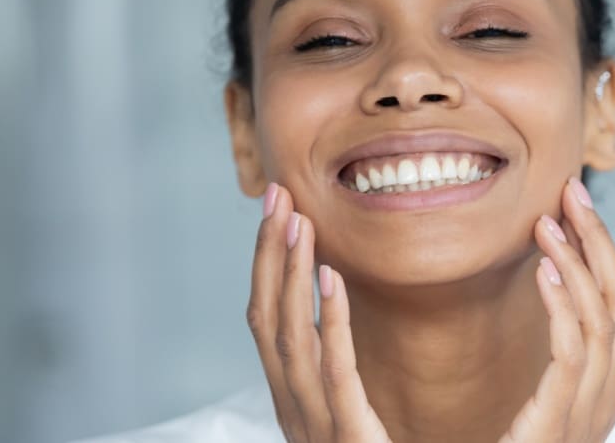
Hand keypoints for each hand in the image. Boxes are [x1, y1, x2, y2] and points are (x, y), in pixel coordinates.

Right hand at [246, 183, 390, 442]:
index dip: (266, 264)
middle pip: (265, 320)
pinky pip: (334, 373)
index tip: (279, 211)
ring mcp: (313, 427)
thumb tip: (331, 309)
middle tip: (276, 196)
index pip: (267, 321)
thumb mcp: (348, 416)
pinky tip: (332, 278)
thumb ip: (336, 372)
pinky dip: (330, 321)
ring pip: (289, 338)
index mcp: (293, 402)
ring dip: (289, 274)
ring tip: (298, 222)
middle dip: (267, 255)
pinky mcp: (346, 438)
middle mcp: (292, 412)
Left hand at [499, 177, 614, 442]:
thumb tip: (540, 302)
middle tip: (572, 190)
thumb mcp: (533, 409)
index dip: (600, 252)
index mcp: (599, 391)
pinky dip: (563, 305)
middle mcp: (606, 399)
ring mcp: (591, 413)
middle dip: (600, 241)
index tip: (572, 206)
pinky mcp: (564, 423)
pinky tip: (543, 270)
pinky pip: (573, 353)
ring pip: (604, 320)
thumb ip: (546, 367)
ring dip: (578, 262)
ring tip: (548, 222)